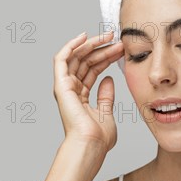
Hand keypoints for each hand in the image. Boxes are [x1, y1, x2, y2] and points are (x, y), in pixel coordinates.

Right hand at [52, 32, 123, 150]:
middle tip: (116, 38)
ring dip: (91, 44)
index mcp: (80, 97)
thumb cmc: (98, 137)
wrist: (91, 144)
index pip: (92, 70)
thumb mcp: (106, 112)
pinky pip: (61, 59)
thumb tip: (108, 80)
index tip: (120, 48)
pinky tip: (84, 36)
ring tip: (107, 36)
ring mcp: (64, 87)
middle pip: (85, 61)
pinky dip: (71, 46)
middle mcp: (70, 90)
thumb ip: (106, 96)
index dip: (105, 57)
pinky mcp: (60, 84)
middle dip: (101, 48)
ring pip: (76, 57)